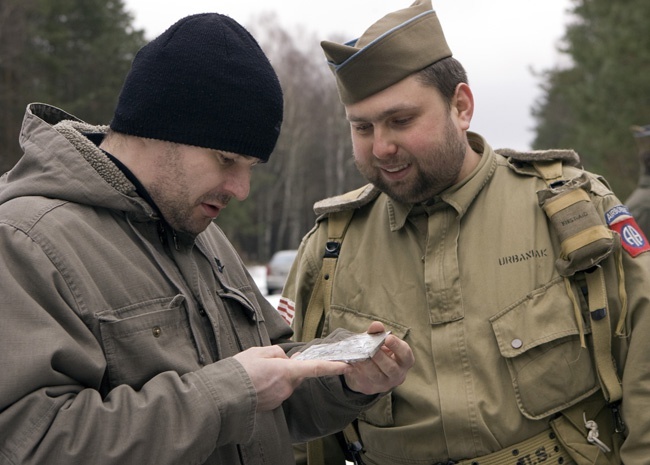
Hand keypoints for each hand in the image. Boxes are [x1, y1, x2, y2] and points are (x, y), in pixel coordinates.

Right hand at [233, 345, 351, 411]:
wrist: (224, 395)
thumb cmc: (240, 371)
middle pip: (296, 373)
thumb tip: (284, 358)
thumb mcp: (259, 351)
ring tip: (256, 374)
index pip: (314, 368)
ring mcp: (280, 398)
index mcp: (286, 371)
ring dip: (278, 376)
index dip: (332, 366)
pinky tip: (256, 383)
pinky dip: (270, 386)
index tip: (345, 366)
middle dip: (288, 366)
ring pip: (286, 382)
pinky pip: (277, 391)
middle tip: (267, 361)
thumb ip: (277, 352)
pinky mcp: (273, 405)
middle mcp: (286, 387)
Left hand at [342, 322, 413, 394]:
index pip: (405, 354)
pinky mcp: (369, 387)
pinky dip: (354, 370)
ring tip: (358, 355)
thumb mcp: (379, 341)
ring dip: (366, 364)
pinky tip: (347, 364)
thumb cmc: (378, 351)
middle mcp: (397, 375)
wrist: (367, 371)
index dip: (397, 346)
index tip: (388, 338)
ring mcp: (383, 384)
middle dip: (380, 357)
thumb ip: (378, 332)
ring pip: (376, 375)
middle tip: (371, 349)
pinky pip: (361, 379)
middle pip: (391, 368)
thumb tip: (376, 325)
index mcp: (404, 361)